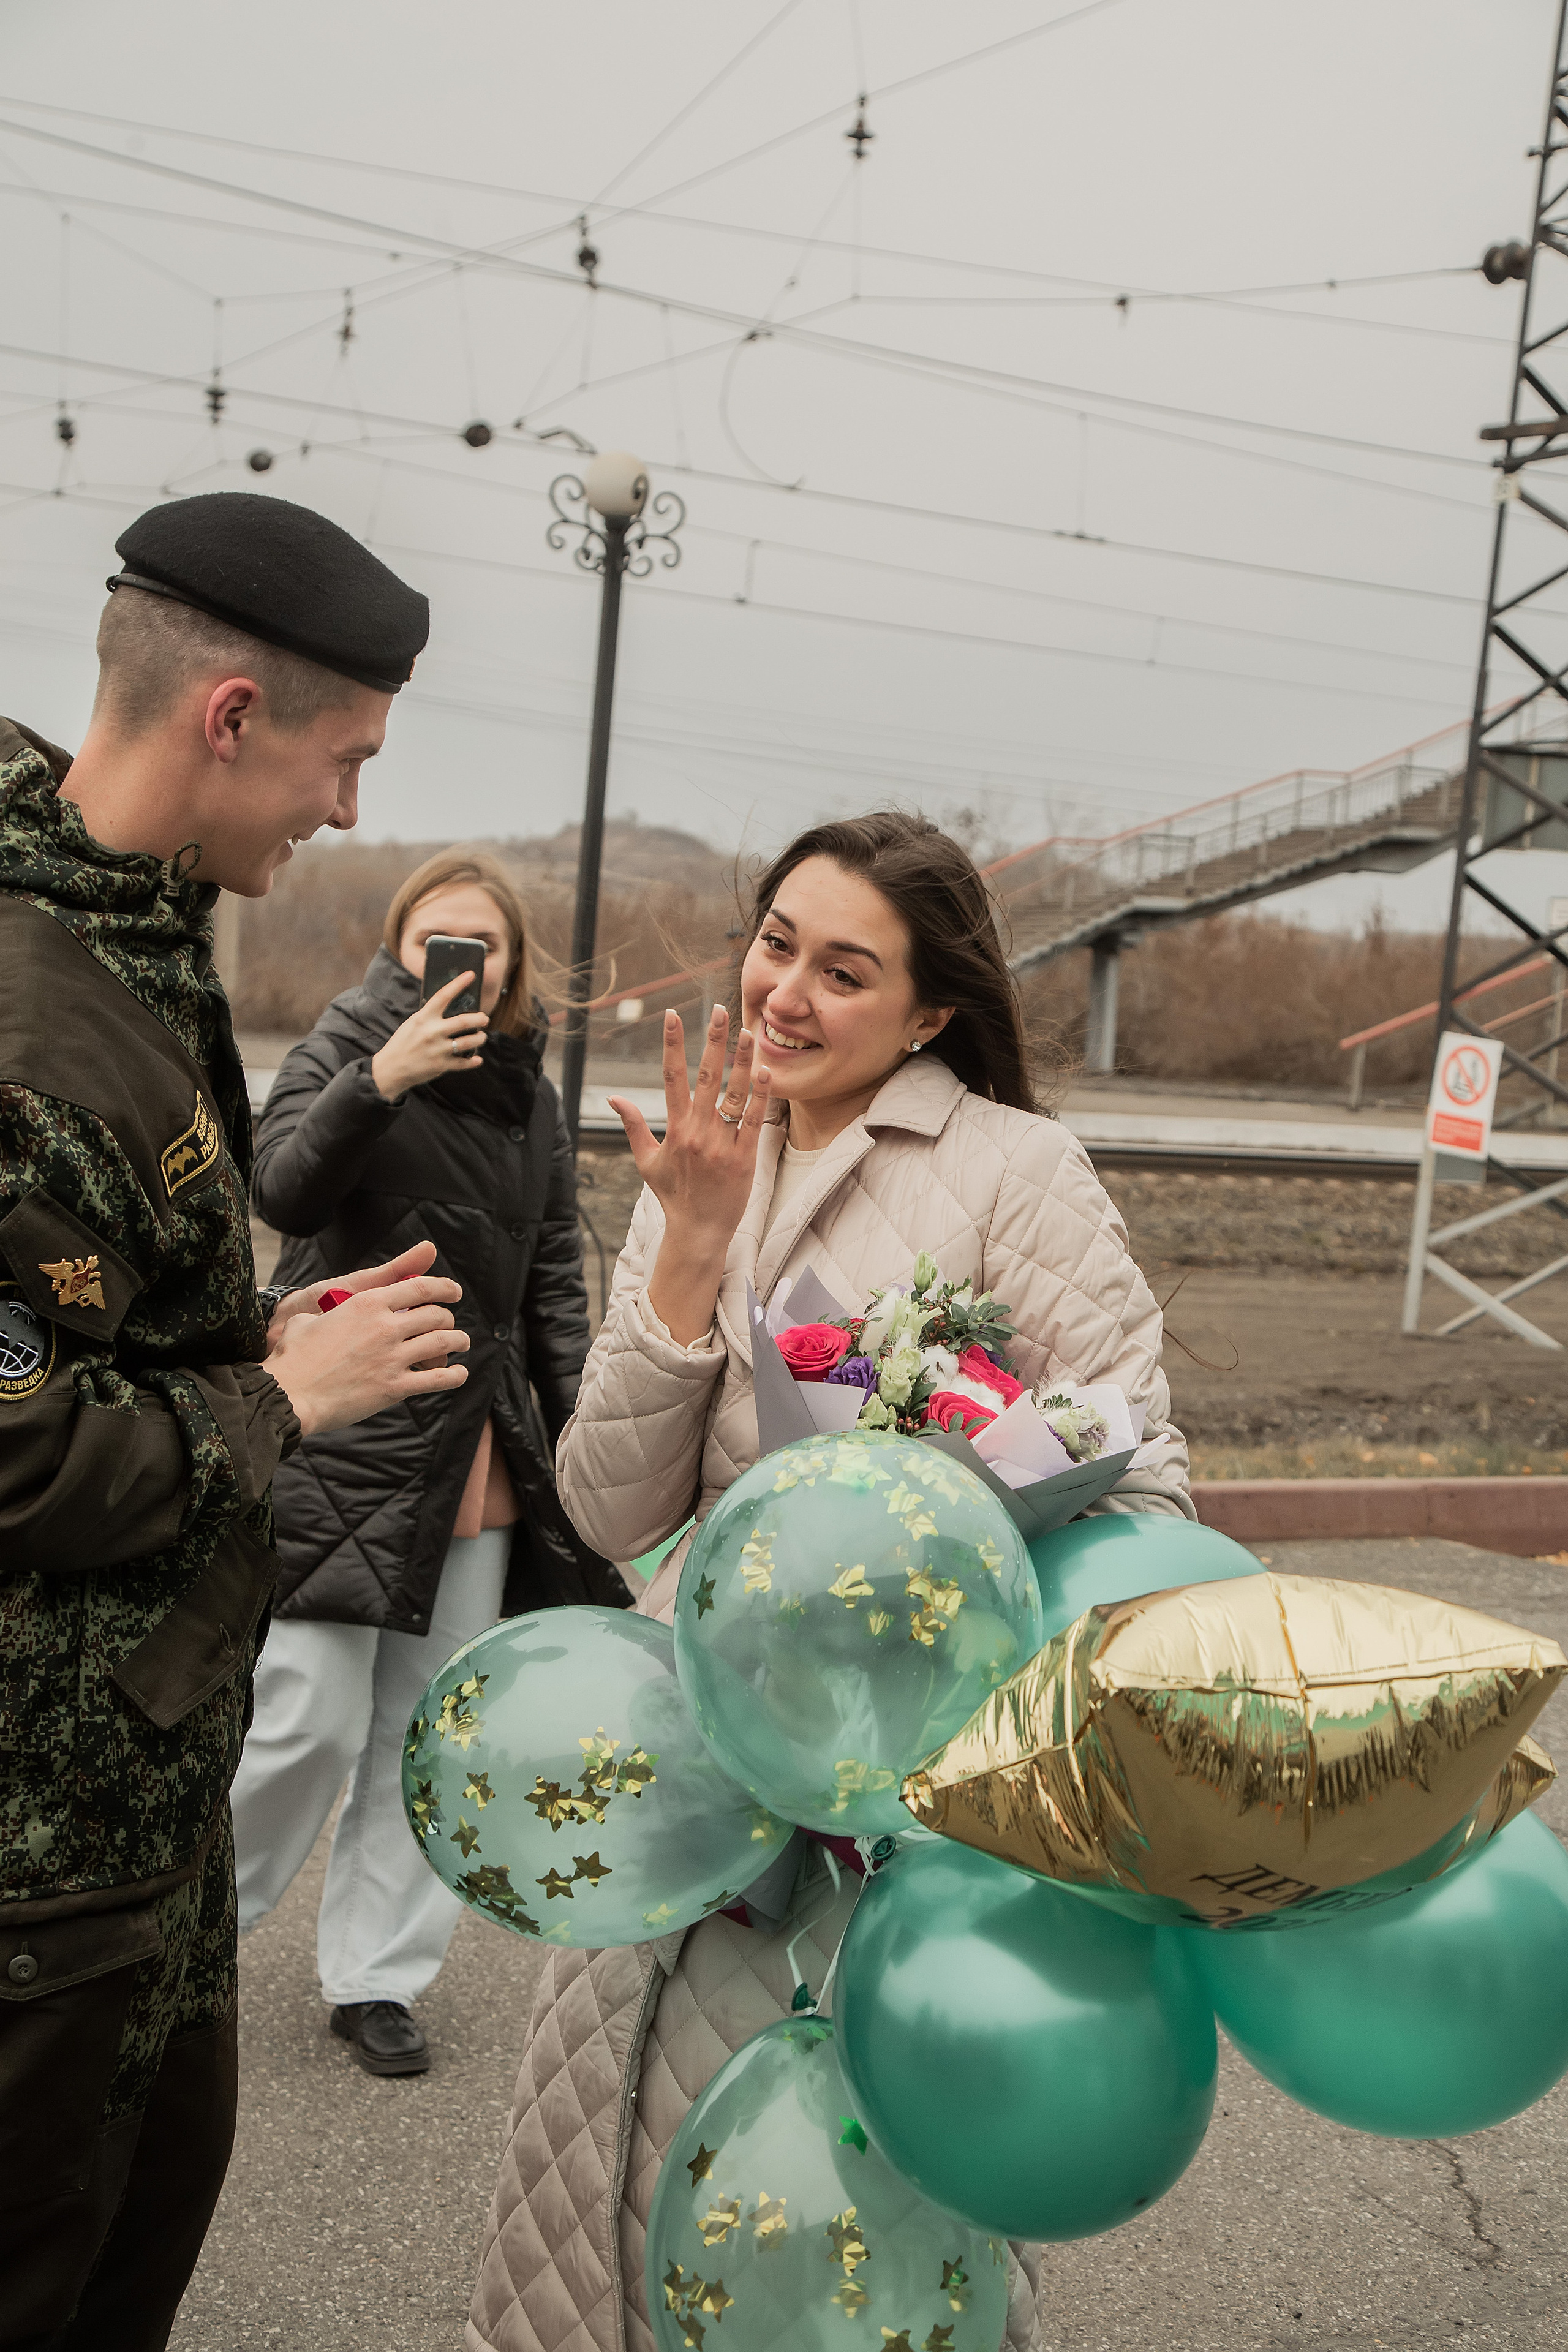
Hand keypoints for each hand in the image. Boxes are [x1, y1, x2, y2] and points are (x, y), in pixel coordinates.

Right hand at [263, 1241, 469, 1435]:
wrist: (291, 1393)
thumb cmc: (293, 1357)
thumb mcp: (307, 1319)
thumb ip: (324, 1312)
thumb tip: (316, 1315)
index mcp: (366, 1303)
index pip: (418, 1286)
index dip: (442, 1287)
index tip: (453, 1291)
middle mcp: (385, 1327)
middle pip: (435, 1315)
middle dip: (447, 1318)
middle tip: (449, 1323)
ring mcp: (392, 1357)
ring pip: (441, 1343)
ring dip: (457, 1341)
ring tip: (461, 1343)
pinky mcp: (394, 1387)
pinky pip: (436, 1379)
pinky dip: (453, 1376)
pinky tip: (459, 1374)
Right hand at [370, 971, 487, 1101]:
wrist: (390, 1068)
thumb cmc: (402, 1043)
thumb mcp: (413, 1023)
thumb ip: (429, 1016)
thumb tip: (450, 1006)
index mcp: (423, 1018)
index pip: (443, 996)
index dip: (459, 983)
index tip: (471, 975)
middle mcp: (432, 1032)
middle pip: (464, 1021)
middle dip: (479, 1019)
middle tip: (484, 1018)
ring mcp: (437, 1049)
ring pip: (469, 1042)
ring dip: (480, 1038)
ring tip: (482, 1036)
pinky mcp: (441, 1065)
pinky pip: (463, 1062)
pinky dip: (473, 1061)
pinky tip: (477, 1058)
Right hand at [610, 1007, 769, 1344]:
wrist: (698, 1232)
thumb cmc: (673, 1196)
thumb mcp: (647, 1162)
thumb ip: (633, 1127)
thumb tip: (613, 1099)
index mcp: (674, 1129)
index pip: (671, 1077)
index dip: (672, 1044)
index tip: (672, 1014)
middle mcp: (697, 1132)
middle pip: (705, 1077)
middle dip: (712, 1040)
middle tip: (720, 1009)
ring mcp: (722, 1144)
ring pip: (733, 1094)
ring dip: (741, 1060)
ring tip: (747, 1030)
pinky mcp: (745, 1158)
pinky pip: (754, 1120)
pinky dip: (761, 1095)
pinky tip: (766, 1070)